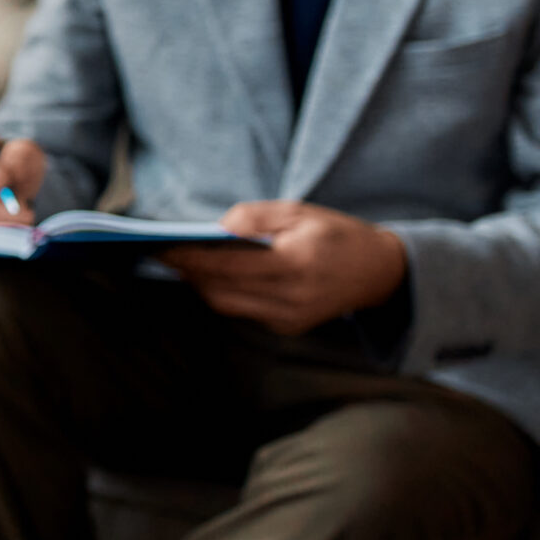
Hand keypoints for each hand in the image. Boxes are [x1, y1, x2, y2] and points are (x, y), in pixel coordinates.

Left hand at [163, 200, 406, 337]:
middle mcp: (293, 298)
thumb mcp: (299, 212)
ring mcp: (290, 318)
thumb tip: (215, 230)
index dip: (191, 258)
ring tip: (177, 262)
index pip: (229, 265)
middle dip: (188, 272)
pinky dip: (223, 292)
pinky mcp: (288, 328)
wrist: (379, 272)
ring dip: (200, 284)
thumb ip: (254, 217)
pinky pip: (244, 310)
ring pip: (227, 304)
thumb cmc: (335, 234)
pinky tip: (208, 275)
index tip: (162, 247)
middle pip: (222, 290)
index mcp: (296, 265)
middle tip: (160, 252)